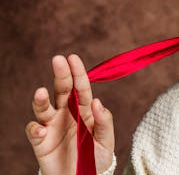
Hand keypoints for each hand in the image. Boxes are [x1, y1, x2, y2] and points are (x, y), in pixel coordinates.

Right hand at [25, 54, 114, 173]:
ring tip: (41, 92)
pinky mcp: (40, 141)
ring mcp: (52, 125)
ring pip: (44, 107)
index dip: (78, 72)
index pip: (81, 87)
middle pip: (62, 90)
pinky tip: (42, 131)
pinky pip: (34, 131)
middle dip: (61, 74)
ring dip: (41, 99)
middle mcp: (67, 113)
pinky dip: (35, 129)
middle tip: (58, 60)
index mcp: (85, 109)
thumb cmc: (96, 157)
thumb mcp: (106, 140)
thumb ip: (104, 121)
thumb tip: (97, 101)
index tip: (73, 58)